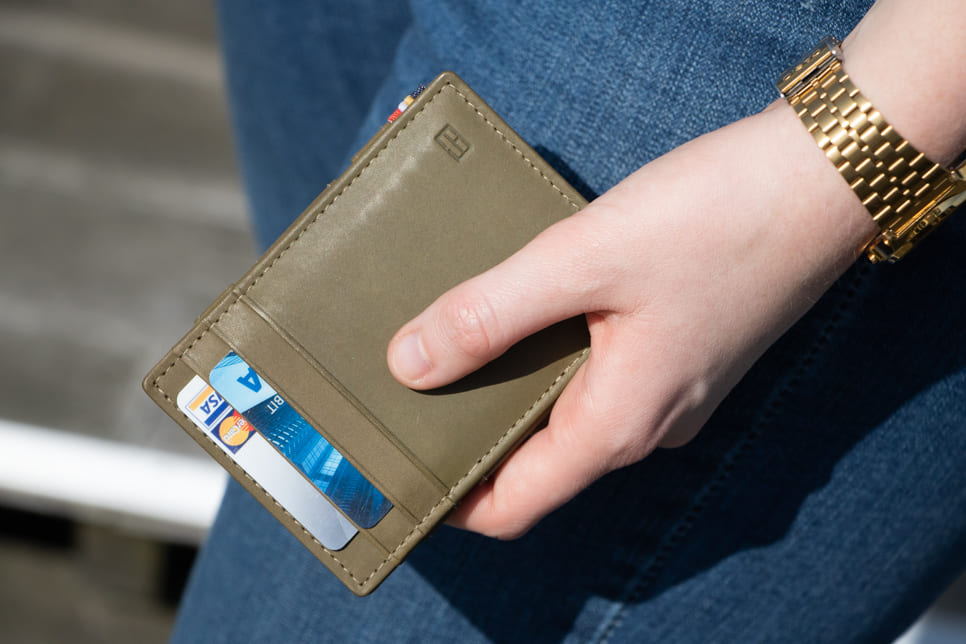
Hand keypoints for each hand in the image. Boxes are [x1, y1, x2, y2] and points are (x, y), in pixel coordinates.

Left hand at [384, 101, 877, 538]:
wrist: (824, 179)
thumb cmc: (715, 219)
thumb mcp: (582, 260)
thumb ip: (490, 314)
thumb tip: (409, 364)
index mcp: (619, 425)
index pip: (514, 505)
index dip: (451, 498)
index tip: (400, 462)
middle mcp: (647, 423)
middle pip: (537, 461)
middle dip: (472, 431)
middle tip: (410, 387)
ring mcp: (669, 388)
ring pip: (568, 413)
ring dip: (512, 386)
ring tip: (455, 339)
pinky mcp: (680, 350)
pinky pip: (599, 375)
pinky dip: (552, 354)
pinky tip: (527, 307)